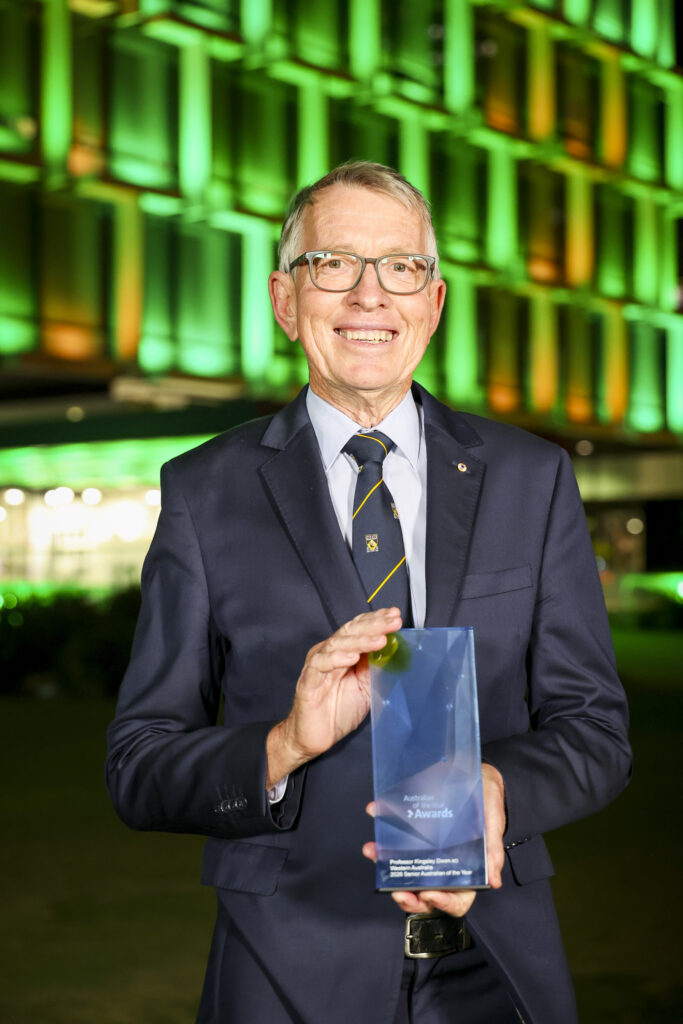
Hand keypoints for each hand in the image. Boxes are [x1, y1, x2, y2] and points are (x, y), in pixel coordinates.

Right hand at [266, 607, 401, 787]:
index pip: (359, 629)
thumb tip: (394, 652)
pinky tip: (352, 657)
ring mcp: (317, 666)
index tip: (395, 615)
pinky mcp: (308, 682)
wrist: (313, 737)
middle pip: (350, 631)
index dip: (376, 620)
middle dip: (374, 625)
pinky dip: (336, 659)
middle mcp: (328, 654)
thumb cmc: (337, 711)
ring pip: (338, 644)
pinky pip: (321, 665)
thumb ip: (376, 669)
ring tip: (380, 639)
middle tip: (393, 621)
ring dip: (360, 640)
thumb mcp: (365, 687)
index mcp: (342, 652)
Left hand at [361, 762, 506, 917]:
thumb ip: (493, 852)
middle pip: (424, 894)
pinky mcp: (415, 834)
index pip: (455, 901)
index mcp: (466, 872)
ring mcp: (427, 852)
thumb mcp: (493, 824)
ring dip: (385, 865)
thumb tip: (494, 881)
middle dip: (407, 897)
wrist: (478, 778)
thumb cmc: (488, 805)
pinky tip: (376, 812)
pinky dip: (383, 827)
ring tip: (373, 851)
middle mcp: (443, 867)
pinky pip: (397, 839)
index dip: (442, 903)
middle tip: (396, 890)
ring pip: (405, 870)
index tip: (429, 894)